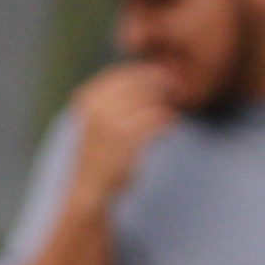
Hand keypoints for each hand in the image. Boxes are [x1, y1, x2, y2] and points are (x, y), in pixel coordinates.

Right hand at [64, 57, 183, 201]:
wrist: (90, 191)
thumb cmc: (100, 154)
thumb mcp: (97, 119)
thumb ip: (114, 97)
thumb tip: (147, 75)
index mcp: (88, 97)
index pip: (123, 74)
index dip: (145, 74)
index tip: (162, 80)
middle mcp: (97, 107)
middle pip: (139, 83)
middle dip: (161, 84)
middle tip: (176, 91)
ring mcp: (111, 124)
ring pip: (151, 100)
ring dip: (166, 103)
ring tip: (173, 110)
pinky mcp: (128, 141)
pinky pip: (157, 120)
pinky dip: (169, 120)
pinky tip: (172, 125)